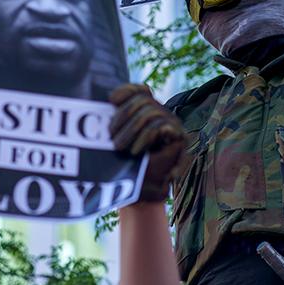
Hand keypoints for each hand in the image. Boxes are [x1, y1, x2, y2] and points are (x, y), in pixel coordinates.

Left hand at [110, 83, 187, 202]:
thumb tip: (104, 99)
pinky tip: (135, 151)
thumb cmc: (123, 166)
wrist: (140, 194)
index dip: (126, 91)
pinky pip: (159, 127)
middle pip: (144, 99)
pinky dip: (144, 138)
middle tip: (111, 138)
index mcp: (146, 110)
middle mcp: (162, 114)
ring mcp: (172, 124)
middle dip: (124, 115)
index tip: (110, 100)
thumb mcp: (116, 139)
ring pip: (151, 112)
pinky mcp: (179, 138)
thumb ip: (115, 120)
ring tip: (119, 147)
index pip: (140, 90)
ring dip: (131, 129)